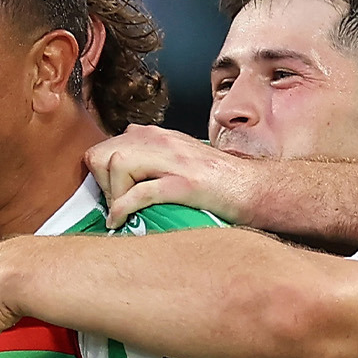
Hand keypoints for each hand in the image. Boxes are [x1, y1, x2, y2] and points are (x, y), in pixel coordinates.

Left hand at [85, 124, 261, 227]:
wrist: (256, 188)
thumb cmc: (218, 182)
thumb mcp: (177, 160)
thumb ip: (148, 158)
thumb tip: (117, 172)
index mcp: (156, 136)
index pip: (104, 147)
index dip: (100, 174)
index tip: (110, 194)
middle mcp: (161, 141)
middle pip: (102, 154)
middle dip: (101, 183)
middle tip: (115, 205)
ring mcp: (173, 161)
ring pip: (117, 166)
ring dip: (113, 195)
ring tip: (122, 213)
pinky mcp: (185, 183)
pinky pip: (139, 193)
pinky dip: (123, 209)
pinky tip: (120, 222)